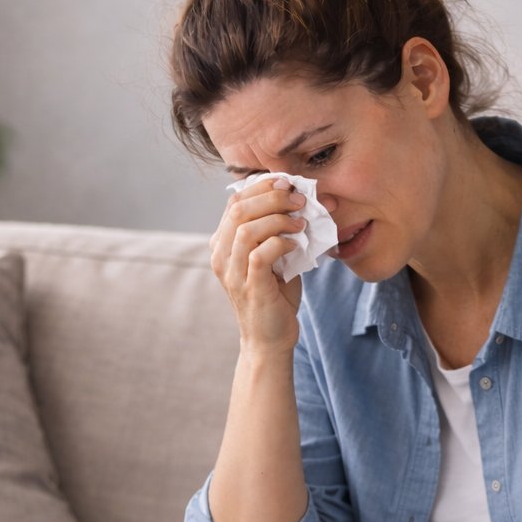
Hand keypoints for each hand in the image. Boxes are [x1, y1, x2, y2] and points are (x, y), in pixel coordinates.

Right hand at [210, 176, 306, 353]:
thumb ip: (276, 231)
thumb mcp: (273, 257)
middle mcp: (220, 256)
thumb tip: (299, 202)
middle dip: (272, 197)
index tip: (287, 182)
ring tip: (301, 223)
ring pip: (246, 229)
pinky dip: (280, 243)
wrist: (270, 339)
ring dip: (278, 219)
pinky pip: (259, 254)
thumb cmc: (274, 297)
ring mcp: (232, 273)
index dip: (261, 186)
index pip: (235, 201)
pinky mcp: (249, 288)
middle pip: (239, 209)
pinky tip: (294, 245)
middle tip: (299, 199)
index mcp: (223, 244)